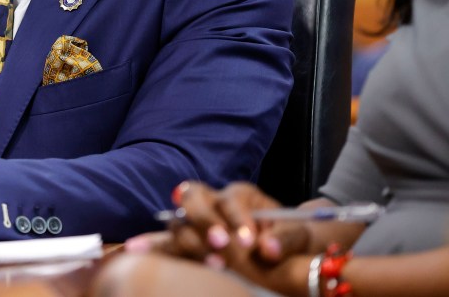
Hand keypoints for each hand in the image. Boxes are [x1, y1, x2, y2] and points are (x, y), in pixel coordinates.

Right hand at [163, 181, 311, 265]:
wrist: (284, 250)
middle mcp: (214, 203)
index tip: (248, 241)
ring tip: (216, 263)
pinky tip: (161, 255)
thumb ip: (285, 239)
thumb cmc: (289, 238)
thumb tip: (267, 248)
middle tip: (222, 243)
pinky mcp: (190, 242)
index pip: (230, 199)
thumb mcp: (298, 236)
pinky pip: (170, 242)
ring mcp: (199, 223)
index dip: (237, 219)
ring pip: (179, 221)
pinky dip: (166, 248)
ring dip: (191, 241)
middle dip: (205, 220)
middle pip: (193, 197)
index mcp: (241, 195)